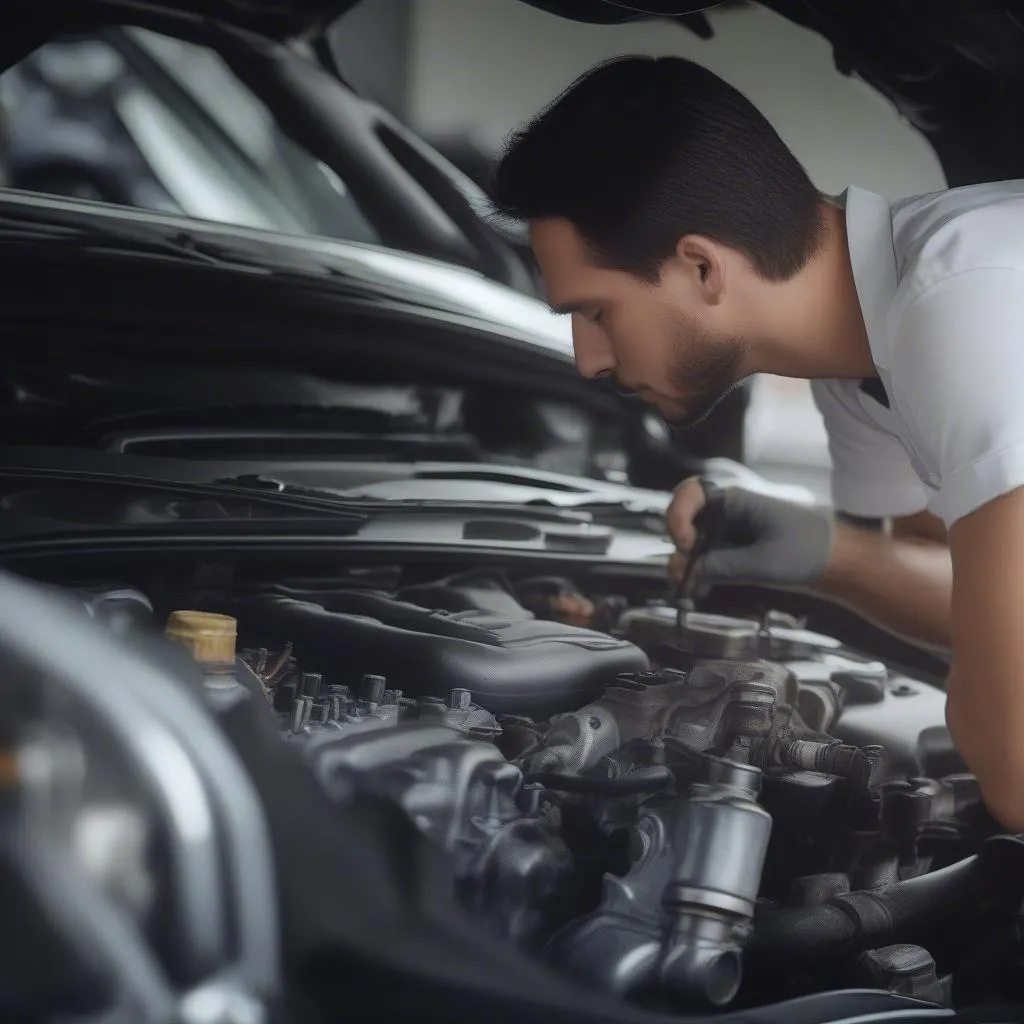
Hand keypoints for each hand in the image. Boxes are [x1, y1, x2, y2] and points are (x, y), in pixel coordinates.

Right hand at [666, 478, 833, 587]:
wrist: (838, 564)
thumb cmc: (809, 550)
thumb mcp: (765, 561)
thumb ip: (724, 566)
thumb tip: (691, 572)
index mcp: (736, 501)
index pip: (691, 493)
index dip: (678, 516)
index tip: (688, 544)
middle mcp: (728, 514)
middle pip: (686, 521)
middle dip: (678, 547)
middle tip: (683, 573)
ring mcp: (730, 534)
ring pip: (694, 544)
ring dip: (685, 565)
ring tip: (688, 588)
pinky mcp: (735, 553)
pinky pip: (707, 560)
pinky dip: (699, 575)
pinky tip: (700, 592)